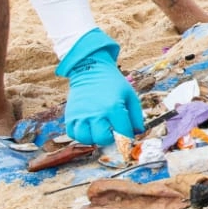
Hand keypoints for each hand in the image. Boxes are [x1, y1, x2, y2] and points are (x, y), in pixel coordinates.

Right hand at [56, 28, 144, 145]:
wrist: (91, 70)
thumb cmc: (113, 84)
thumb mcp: (130, 96)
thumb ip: (136, 116)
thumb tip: (137, 133)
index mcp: (114, 107)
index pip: (123, 133)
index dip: (127, 137)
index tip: (127, 135)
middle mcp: (96, 113)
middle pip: (103, 139)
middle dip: (110, 138)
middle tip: (112, 130)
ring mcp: (81, 115)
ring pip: (86, 139)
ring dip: (94, 137)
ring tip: (99, 129)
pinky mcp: (70, 115)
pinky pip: (73, 134)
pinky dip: (80, 134)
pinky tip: (88, 127)